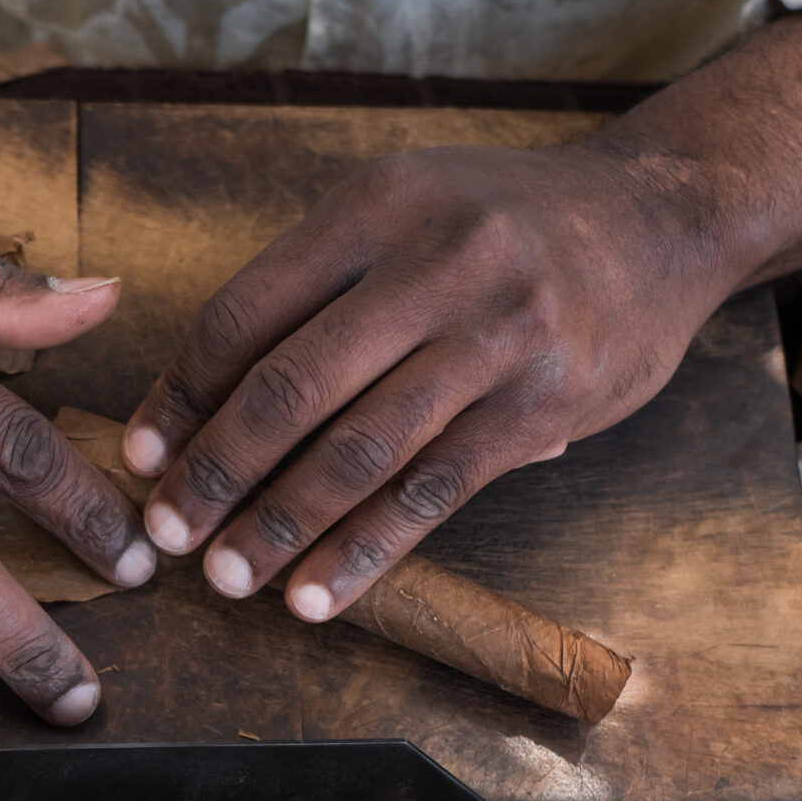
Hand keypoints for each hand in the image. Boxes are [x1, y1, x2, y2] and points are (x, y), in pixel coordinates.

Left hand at [120, 12, 801, 621]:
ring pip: (360, 451)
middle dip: (216, 474)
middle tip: (165, 536)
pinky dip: (366, 551)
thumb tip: (202, 404)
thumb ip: (318, 290)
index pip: (247, 313)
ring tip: (229, 579)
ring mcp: (496, 336)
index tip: (140, 456)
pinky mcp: (543, 406)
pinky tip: (319, 593)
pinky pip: (433, 493)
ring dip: (282, 526)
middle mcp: (437, 262)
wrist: (661, 220)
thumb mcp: (408, 211)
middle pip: (292, 388)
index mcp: (377, 207)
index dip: (182, 395)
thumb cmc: (506, 226)